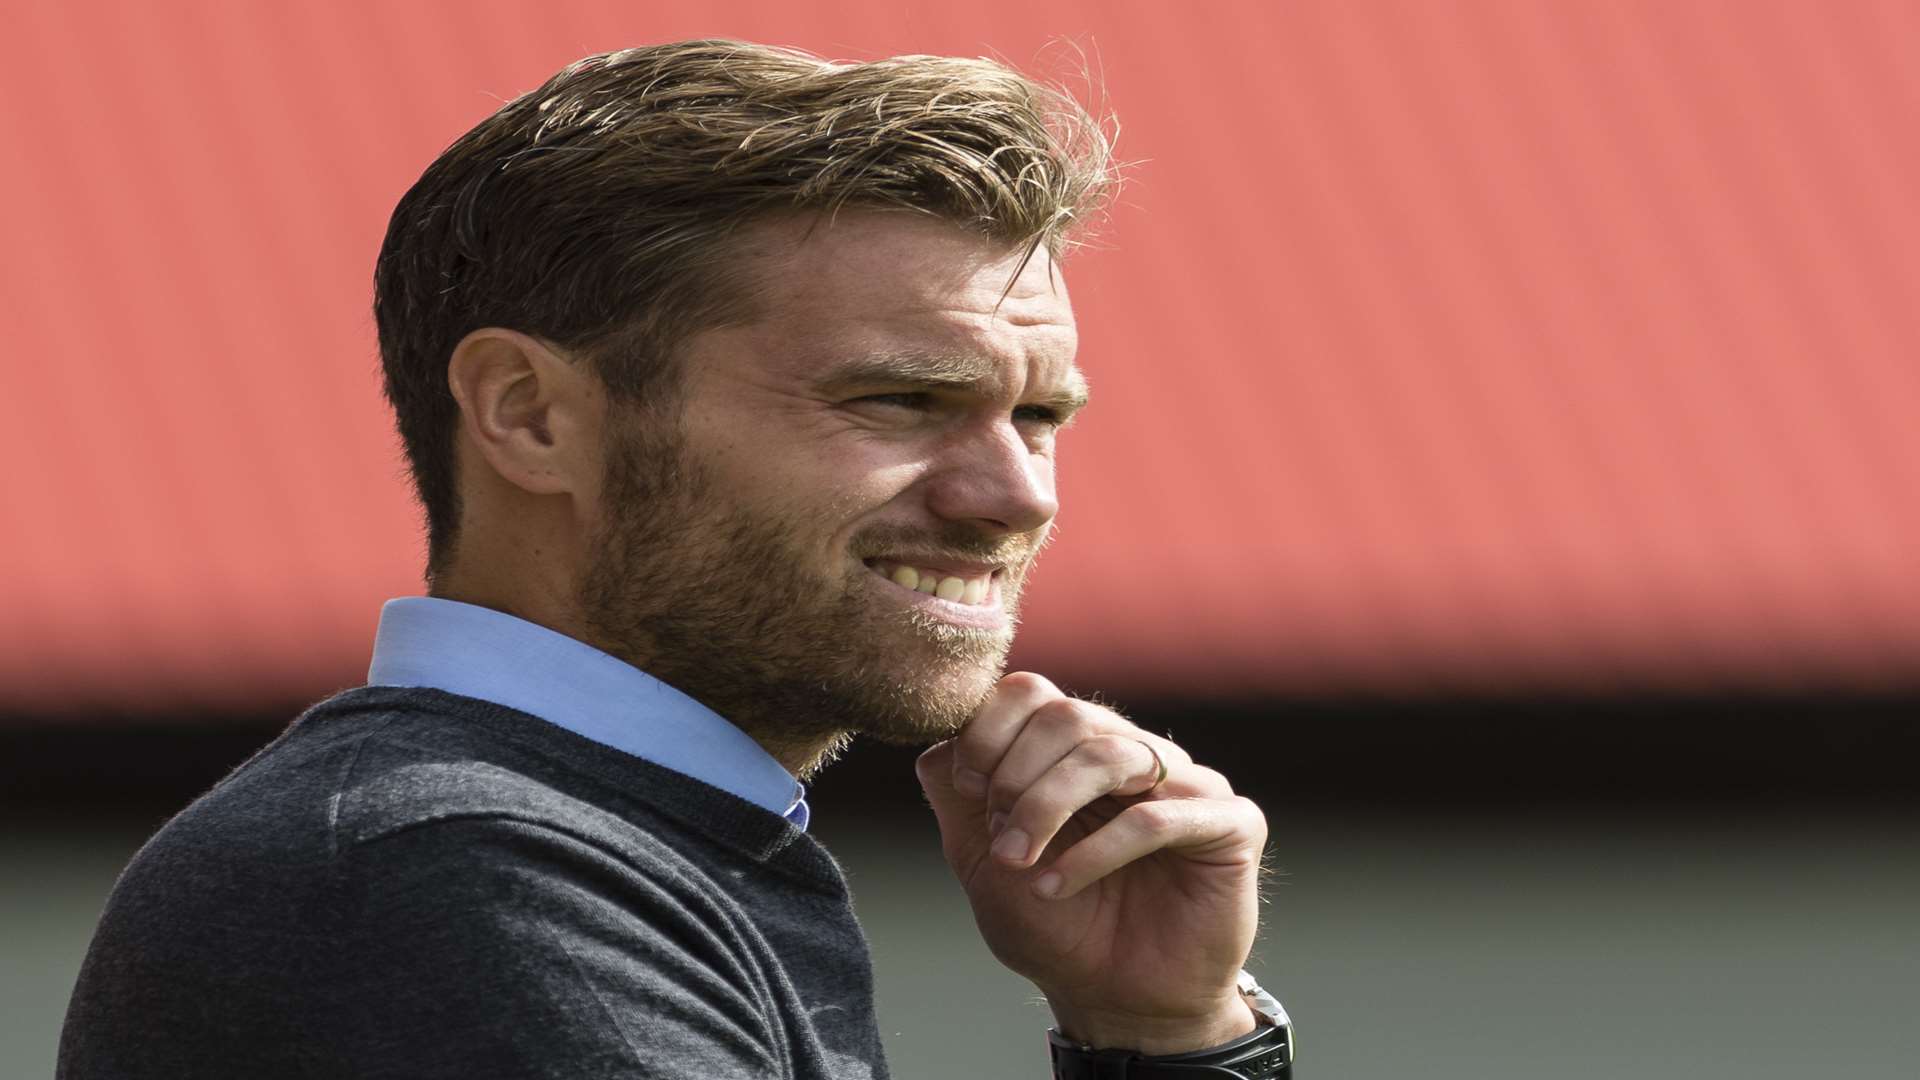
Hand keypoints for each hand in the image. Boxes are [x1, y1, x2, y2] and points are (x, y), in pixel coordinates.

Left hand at [915, 672, 1267, 1054]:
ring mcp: (1188, 784)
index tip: (967, 787)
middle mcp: (1136, 754)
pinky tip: (1059, 886)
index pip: (1033, 692)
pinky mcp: (1232, 824)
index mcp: (1078, 750)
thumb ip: (958, 800)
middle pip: (1069, 716)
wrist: (1117, 1004)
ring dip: (1050, 807)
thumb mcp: (985, 864)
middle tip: (1000, 839)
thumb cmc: (1057, 929)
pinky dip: (1098, 851)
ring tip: (1022, 863)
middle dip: (1017, 777)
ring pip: (1111, 754)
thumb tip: (933, 744)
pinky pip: (1161, 816)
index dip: (989, 731)